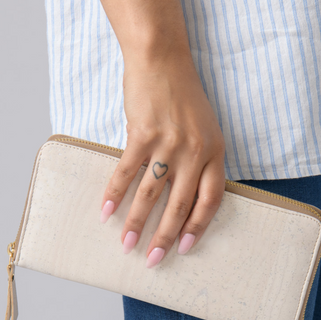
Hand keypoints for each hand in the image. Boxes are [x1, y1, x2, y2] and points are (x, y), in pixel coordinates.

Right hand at [100, 49, 225, 267]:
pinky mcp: (142, 135)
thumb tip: (181, 196)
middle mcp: (194, 152)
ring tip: (126, 245)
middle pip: (180, 205)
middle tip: (153, 260)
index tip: (185, 247)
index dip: (197, 227)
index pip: (210, 200)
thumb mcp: (203, 128)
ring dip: (136, 223)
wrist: (162, 59)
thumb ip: (198, 160)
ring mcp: (168, 144)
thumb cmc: (182, 95)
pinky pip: (126, 172)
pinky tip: (106, 213)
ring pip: (152, 195)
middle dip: (165, 237)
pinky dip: (115, 194)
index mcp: (214, 152)